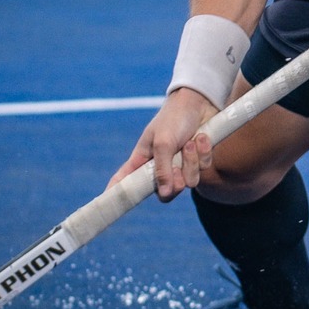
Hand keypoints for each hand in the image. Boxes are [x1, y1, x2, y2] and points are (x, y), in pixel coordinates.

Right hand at [111, 88, 218, 202]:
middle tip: (177, 166)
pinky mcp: (198, 160)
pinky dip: (204, 154)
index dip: (116, 194)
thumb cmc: (174, 118)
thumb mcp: (163, 143)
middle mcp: (161, 166)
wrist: (201, 102)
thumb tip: (164, 193)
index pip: (125, 180)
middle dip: (175, 182)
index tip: (105, 206)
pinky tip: (202, 137)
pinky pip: (204, 169)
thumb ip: (162, 169)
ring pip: (190, 182)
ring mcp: (181, 164)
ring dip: (192, 161)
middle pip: (166, 193)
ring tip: (190, 142)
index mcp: (143, 160)